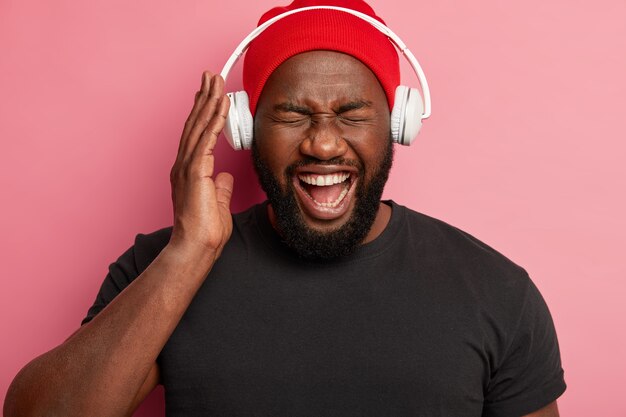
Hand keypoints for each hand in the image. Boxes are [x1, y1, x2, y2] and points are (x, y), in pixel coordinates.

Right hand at [169, 71, 232, 256]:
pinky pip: (206, 139)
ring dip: (208, 101)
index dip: (203, 112)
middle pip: (194, 123)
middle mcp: (184, 165)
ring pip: (198, 126)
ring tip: (215, 80)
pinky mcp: (194, 172)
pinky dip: (213, 119)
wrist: (195, 247)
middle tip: (210, 76)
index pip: (197, 134)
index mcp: (189, 171)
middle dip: (203, 97)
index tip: (208, 94)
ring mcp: (187, 167)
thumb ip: (219, 186)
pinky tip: (220, 104)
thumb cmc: (204, 231)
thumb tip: (224, 175)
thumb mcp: (217, 203)